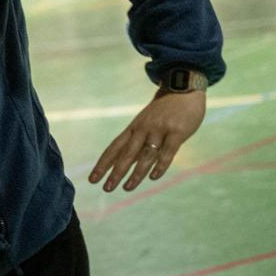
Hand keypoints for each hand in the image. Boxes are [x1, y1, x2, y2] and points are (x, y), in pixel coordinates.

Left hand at [89, 88, 205, 191]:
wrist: (182, 86)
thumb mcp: (146, 123)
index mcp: (133, 128)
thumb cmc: (164, 110)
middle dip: (115, 172)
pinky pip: (167, 152)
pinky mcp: (177, 132)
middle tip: (106, 189)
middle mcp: (142, 130)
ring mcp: (159, 130)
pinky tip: (153, 177)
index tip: (93, 179)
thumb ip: (139, 143)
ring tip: (126, 188)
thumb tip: (126, 164)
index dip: (103, 164)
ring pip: (145, 156)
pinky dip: (160, 165)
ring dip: (136, 173)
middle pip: (125, 154)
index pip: (114, 148)